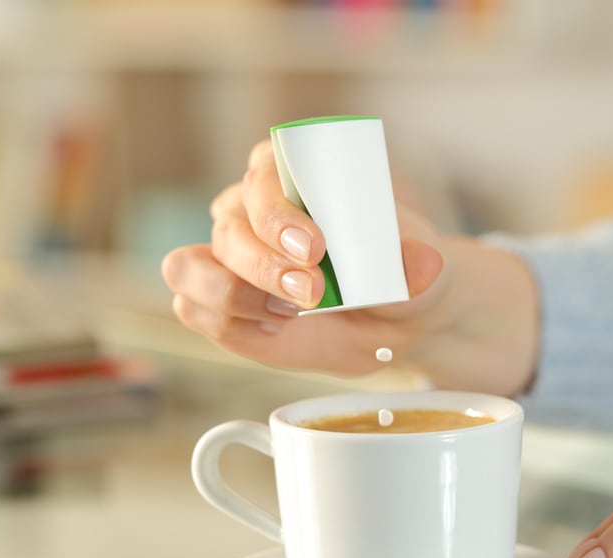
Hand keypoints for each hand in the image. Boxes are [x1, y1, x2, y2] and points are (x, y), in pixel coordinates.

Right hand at [162, 140, 539, 393]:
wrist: (392, 320)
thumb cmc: (400, 275)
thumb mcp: (420, 267)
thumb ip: (418, 261)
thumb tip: (423, 262)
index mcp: (290, 173)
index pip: (263, 177)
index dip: (277, 213)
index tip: (314, 247)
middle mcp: (247, 209)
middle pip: (228, 229)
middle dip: (264, 266)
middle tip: (312, 293)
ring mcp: (225, 257)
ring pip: (189, 267)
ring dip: (233, 294)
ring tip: (287, 315)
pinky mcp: (217, 303)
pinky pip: (192, 308)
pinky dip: (227, 322)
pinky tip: (271, 328)